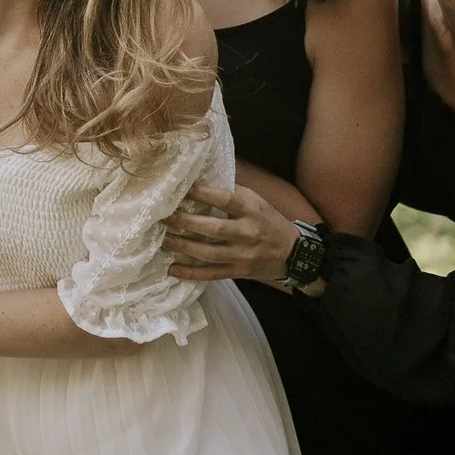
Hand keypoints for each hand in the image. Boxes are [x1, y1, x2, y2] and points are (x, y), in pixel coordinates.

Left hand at [163, 183, 301, 285]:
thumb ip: (232, 193)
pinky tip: (172, 269)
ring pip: (208, 253)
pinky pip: (211, 274)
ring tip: (163, 240)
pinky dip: (190, 273)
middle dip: (186, 222)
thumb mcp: (256, 201)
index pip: (226, 200)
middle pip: (213, 228)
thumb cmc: (268, 221)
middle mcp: (247, 233)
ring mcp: (242, 255)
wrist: (291, 253)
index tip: (184, 189)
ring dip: (183, 246)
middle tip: (165, 217)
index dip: (204, 194)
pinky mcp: (238, 272)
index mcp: (251, 210)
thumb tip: (200, 180)